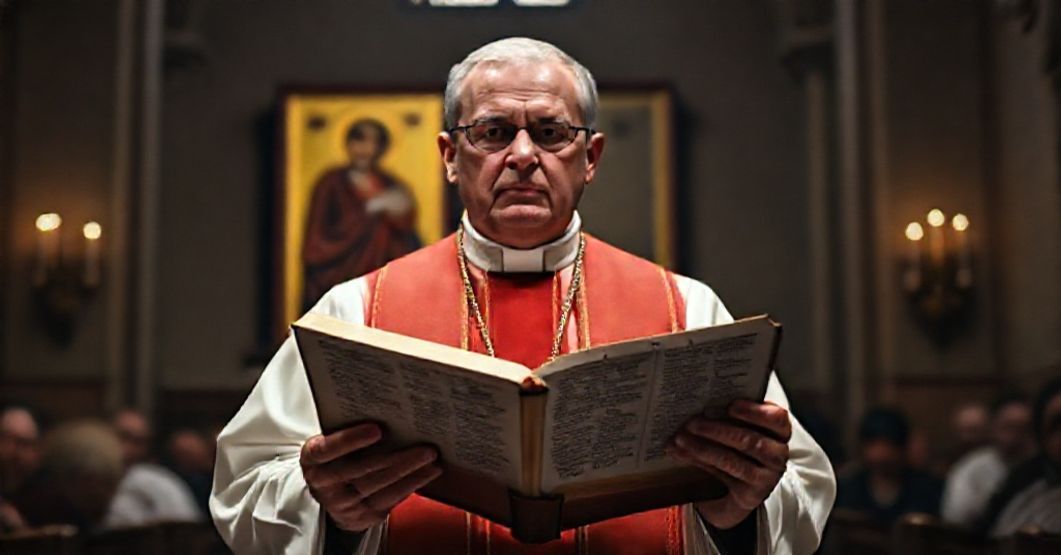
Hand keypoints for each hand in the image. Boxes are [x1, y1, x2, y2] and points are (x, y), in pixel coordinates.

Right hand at [300, 423, 441, 532]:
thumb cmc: (336, 456)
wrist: (330, 493)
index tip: (377, 429)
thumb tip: (386, 407)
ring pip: (380, 487)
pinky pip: (390, 500)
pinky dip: (412, 485)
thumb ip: (347, 429)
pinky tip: (428, 472)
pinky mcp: (363, 516)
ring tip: (431, 457)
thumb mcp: (331, 442)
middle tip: (423, 446)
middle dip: (396, 458)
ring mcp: (344, 504)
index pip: (328, 449)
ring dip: (410, 472)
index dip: (351, 440)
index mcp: (313, 460)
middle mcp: (325, 484)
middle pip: (362, 471)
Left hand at [666, 400, 790, 528]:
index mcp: (779, 432)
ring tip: (681, 439)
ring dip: (703, 448)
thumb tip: (698, 403)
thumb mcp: (737, 428)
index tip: (730, 406)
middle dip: (717, 430)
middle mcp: (777, 454)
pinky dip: (700, 462)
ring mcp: (767, 477)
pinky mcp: (751, 494)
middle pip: (751, 440)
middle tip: (691, 422)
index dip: (755, 412)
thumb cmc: (736, 448)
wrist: (735, 489)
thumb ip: (727, 416)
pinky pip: (724, 476)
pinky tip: (683, 454)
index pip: (777, 418)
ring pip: (734, 460)